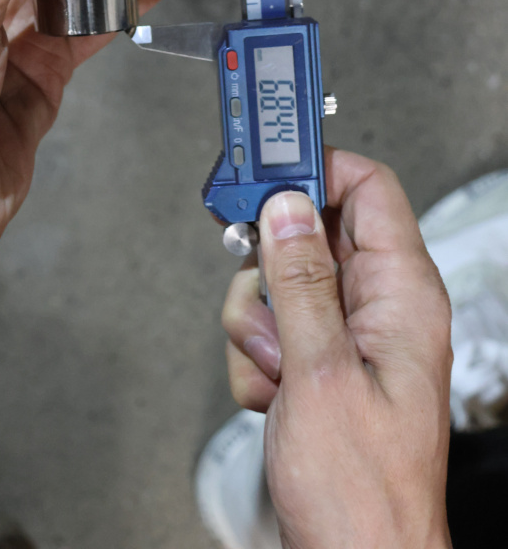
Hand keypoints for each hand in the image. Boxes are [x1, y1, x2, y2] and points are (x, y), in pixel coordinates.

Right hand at [222, 149, 452, 548]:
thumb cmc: (363, 490)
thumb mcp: (322, 372)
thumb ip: (300, 280)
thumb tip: (285, 208)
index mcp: (402, 294)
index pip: (367, 187)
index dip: (316, 170)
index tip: (265, 173)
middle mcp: (378, 306)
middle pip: (310, 231)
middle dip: (272, 265)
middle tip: (261, 294)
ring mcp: (345, 334)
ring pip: (280, 280)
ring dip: (259, 322)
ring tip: (278, 368)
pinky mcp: (317, 361)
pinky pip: (269, 325)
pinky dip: (257, 356)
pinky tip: (274, 394)